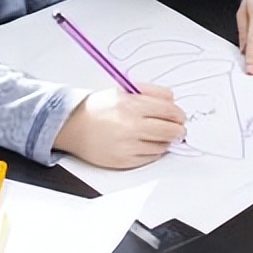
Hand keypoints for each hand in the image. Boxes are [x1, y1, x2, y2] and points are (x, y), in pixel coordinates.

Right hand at [53, 84, 185, 168]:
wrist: (72, 127)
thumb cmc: (98, 108)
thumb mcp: (123, 91)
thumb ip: (151, 92)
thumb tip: (173, 100)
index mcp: (131, 105)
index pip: (170, 111)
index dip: (179, 114)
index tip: (179, 116)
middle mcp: (130, 126)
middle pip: (171, 131)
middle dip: (178, 130)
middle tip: (177, 129)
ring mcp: (127, 146)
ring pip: (163, 146)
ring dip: (165, 141)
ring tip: (158, 135)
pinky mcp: (124, 161)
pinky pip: (150, 158)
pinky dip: (153, 151)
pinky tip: (146, 143)